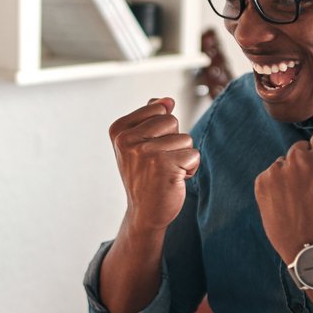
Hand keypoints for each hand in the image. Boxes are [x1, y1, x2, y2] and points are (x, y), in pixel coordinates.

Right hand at [109, 97, 200, 232]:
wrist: (144, 212)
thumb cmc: (144, 175)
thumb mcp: (138, 143)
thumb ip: (150, 117)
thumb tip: (167, 100)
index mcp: (119, 130)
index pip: (158, 108)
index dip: (162, 129)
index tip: (148, 149)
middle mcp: (128, 140)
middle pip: (172, 120)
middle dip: (173, 140)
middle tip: (159, 162)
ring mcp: (145, 153)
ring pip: (185, 138)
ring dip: (182, 156)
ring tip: (167, 171)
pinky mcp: (165, 166)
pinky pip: (194, 154)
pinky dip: (190, 169)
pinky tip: (175, 180)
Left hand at [254, 130, 312, 259]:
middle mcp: (299, 158)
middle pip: (300, 148)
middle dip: (305, 162)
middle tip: (311, 186)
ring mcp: (278, 170)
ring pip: (283, 163)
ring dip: (289, 174)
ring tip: (298, 199)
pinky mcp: (262, 182)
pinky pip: (270, 176)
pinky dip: (276, 187)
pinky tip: (286, 204)